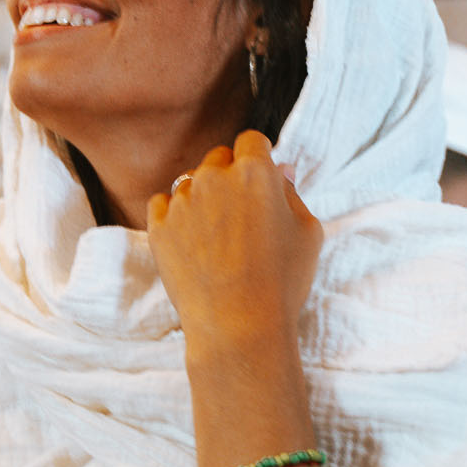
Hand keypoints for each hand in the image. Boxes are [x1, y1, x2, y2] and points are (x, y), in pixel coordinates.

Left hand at [147, 131, 321, 357]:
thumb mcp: (308, 232)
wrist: (238, 326)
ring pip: (191, 182)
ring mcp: (181, 201)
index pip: (252, 140)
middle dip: (230, 175)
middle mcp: (213, 177)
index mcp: (254, 171)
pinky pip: (163, 204)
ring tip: (218, 235)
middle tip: (242, 211)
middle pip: (219, 158)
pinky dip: (175, 215)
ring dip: (203, 196)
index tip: (261, 175)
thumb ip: (292, 193)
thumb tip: (280, 171)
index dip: (259, 156)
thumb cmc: (282, 281)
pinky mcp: (158, 226)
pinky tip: (193, 240)